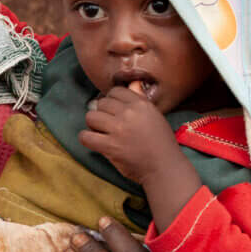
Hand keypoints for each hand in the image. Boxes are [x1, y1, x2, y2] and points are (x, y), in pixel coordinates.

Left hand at [81, 84, 202, 226]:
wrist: (165, 167)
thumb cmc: (161, 144)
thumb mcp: (155, 116)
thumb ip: (140, 101)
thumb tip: (132, 84)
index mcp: (141, 104)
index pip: (115, 91)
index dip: (111, 101)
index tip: (113, 111)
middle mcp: (129, 113)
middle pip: (102, 103)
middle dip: (102, 113)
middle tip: (107, 125)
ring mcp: (119, 129)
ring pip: (91, 116)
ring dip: (93, 125)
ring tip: (101, 133)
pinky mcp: (110, 146)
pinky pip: (85, 136)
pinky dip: (86, 138)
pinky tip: (93, 141)